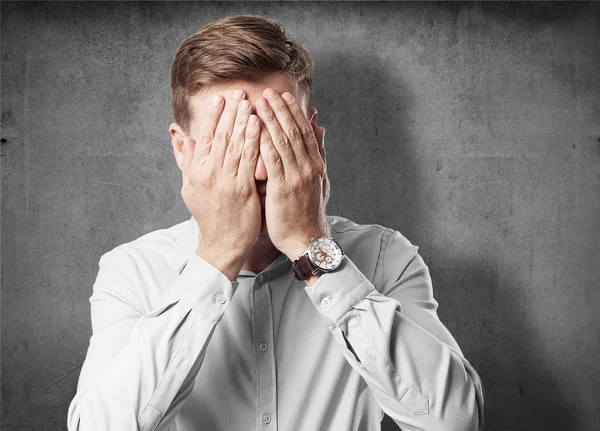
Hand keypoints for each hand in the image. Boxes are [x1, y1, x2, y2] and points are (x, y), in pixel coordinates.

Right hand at [180, 90, 261, 278]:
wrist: (221, 244)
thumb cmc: (208, 216)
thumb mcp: (190, 187)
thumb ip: (186, 159)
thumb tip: (178, 134)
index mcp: (197, 170)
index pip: (206, 136)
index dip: (214, 115)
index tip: (221, 98)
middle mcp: (209, 172)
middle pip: (221, 135)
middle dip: (231, 111)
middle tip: (239, 91)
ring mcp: (225, 180)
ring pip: (235, 144)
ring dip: (243, 120)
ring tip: (250, 102)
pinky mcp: (241, 189)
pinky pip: (248, 159)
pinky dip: (253, 140)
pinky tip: (259, 125)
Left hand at [255, 88, 329, 259]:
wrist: (306, 240)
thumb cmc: (307, 214)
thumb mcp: (319, 183)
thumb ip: (318, 156)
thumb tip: (322, 131)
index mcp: (316, 165)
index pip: (305, 132)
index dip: (294, 112)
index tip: (284, 96)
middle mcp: (308, 167)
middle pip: (294, 131)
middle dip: (280, 109)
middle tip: (269, 91)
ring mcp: (297, 176)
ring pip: (283, 140)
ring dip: (270, 119)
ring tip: (259, 102)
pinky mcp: (283, 187)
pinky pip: (272, 159)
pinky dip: (263, 140)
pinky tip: (254, 128)